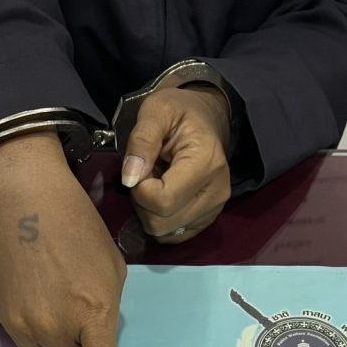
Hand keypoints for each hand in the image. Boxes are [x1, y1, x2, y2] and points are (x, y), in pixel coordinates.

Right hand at [0, 133, 125, 346]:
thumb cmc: (78, 227)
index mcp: (93, 314)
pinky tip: (41, 303)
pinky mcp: (4, 319)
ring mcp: (26, 326)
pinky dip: (41, 338)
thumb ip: (107, 313)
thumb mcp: (112, 270)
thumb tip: (97, 341)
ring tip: (62, 318)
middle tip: (87, 340)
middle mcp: (57, 328)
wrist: (22, 197)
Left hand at [121, 86, 231, 243]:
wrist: (205, 119)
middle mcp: (216, 193)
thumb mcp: (156, 111)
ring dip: (149, 211)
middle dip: (142, 202)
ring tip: (154, 183)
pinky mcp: (205, 221)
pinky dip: (159, 219)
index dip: (139, 188)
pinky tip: (162, 196)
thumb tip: (130, 178)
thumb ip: (141, 141)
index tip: (139, 167)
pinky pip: (171, 235)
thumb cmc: (181, 111)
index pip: (163, 200)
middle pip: (161, 222)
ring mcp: (212, 211)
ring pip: (164, 232)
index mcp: (207, 164)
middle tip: (144, 174)